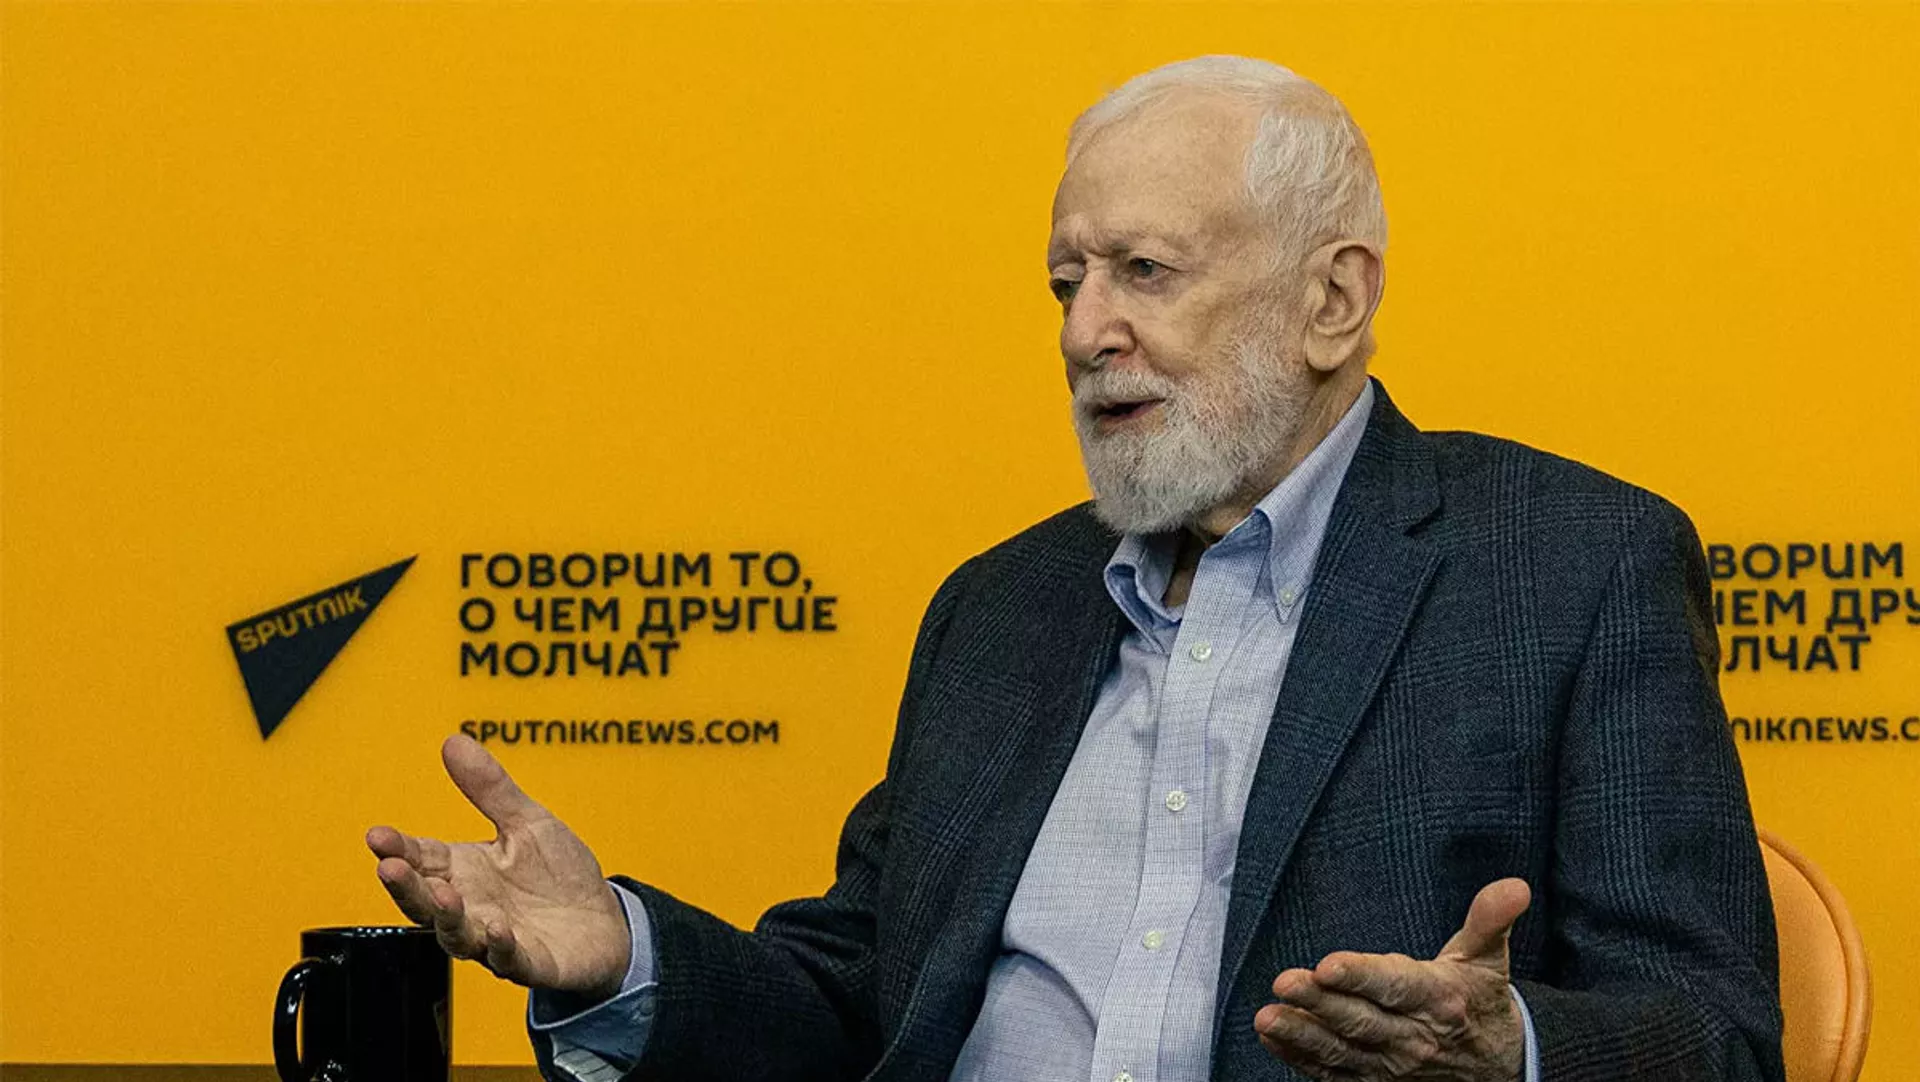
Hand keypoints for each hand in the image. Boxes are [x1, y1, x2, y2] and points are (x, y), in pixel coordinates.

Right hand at [366, 735, 630, 996]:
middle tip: (389, 867)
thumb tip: (453, 741)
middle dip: (406, 887)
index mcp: (465, 871)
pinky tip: (498, 928)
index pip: (422, 859)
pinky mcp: (531, 963)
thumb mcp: (527, 822)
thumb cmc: (558, 875)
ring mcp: (497, 939)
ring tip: (444, 895)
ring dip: (447, 918)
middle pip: (426, 902)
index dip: (398, 848)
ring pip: (458, 936)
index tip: (377, 835)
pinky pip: (510, 959)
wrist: (605, 921)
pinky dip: (500, 946)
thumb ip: (490, 789)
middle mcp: (473, 908)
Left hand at [1254, 878, 1530, 1080]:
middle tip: (1284, 982)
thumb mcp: (1488, 957)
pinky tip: (1273, 1039)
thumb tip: (1514, 885)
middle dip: (1319, 1002)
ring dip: (1302, 1036)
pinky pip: (1334, 1075)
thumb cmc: (1480, 999)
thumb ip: (1491, 919)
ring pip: (1341, 1052)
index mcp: (1438, 998)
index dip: (1361, 976)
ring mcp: (1392, 1066)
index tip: (1327, 964)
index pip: (1395, 985)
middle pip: (1360, 1020)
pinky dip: (1302, 1060)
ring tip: (1266, 1019)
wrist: (1500, 1066)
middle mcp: (1414, 1037)